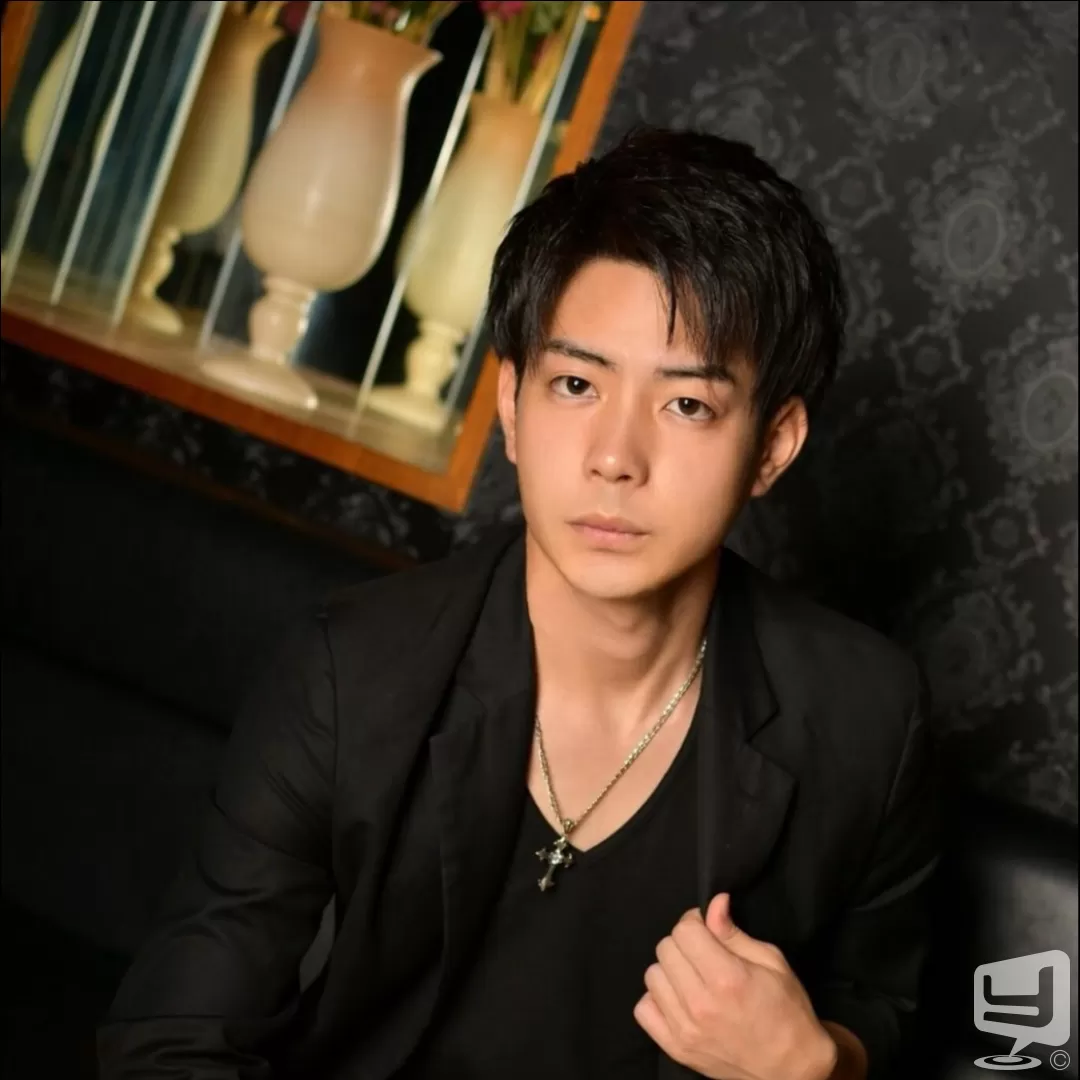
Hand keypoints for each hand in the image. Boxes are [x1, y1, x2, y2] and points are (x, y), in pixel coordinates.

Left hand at [634, 893, 838, 1079]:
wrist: (791, 1069)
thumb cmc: (787, 1011)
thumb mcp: (772, 963)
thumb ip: (734, 933)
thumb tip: (714, 902)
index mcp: (726, 978)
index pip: (684, 931)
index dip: (695, 922)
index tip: (706, 929)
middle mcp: (700, 1004)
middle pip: (665, 949)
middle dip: (683, 943)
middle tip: (702, 953)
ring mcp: (685, 1029)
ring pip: (652, 976)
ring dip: (670, 971)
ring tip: (692, 977)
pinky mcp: (677, 1048)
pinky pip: (644, 1010)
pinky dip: (657, 1000)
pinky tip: (679, 999)